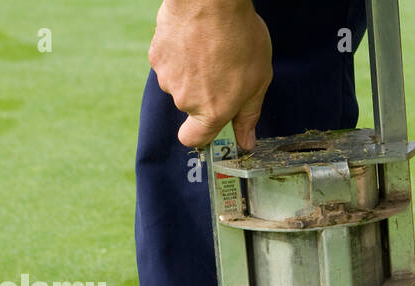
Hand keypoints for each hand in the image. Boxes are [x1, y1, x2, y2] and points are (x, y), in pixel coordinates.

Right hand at [149, 0, 271, 149]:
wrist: (211, 1)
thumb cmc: (241, 39)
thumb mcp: (258, 82)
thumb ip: (249, 116)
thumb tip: (246, 143)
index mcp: (211, 112)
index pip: (194, 139)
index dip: (202, 135)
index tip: (213, 124)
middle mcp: (185, 100)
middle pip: (190, 107)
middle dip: (205, 94)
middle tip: (223, 69)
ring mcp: (167, 77)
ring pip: (178, 84)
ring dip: (191, 73)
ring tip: (209, 50)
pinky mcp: (156, 56)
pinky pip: (168, 63)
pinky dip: (179, 56)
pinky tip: (193, 40)